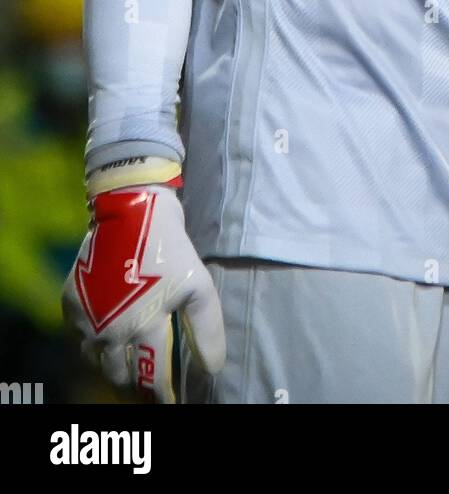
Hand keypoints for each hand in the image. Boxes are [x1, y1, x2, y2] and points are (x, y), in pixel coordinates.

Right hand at [62, 167, 224, 403]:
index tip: (170, 402)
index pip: (152, 378)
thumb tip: (213, 368)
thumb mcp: (198, 285)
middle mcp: (111, 331)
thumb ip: (206, 330)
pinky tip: (108, 346)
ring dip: (114, 371)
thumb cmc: (170, 250)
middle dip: (136, 386)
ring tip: (129, 372)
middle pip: (121, 377)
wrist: (131, 212)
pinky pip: (80, 342)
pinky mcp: (70, 306)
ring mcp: (87, 320)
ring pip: (98, 365)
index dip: (162, 395)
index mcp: (144, 327)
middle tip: (149, 388)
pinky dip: (94, 350)